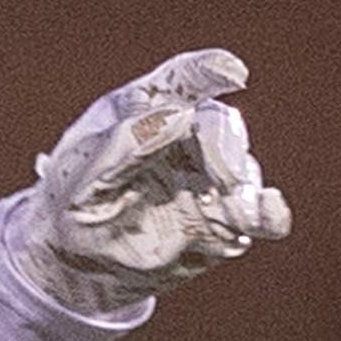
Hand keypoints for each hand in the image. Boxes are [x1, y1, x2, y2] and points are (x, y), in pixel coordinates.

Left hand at [9, 49, 290, 316]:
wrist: (73, 269)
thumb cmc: (72, 212)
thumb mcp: (78, 181)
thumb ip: (122, 145)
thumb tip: (180, 114)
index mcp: (144, 112)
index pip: (183, 79)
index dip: (210, 70)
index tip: (232, 75)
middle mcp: (184, 139)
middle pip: (219, 126)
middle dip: (226, 147)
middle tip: (224, 177)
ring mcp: (207, 179)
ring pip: (241, 170)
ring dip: (243, 187)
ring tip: (237, 208)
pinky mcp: (223, 220)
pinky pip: (257, 215)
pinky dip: (269, 215)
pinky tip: (268, 216)